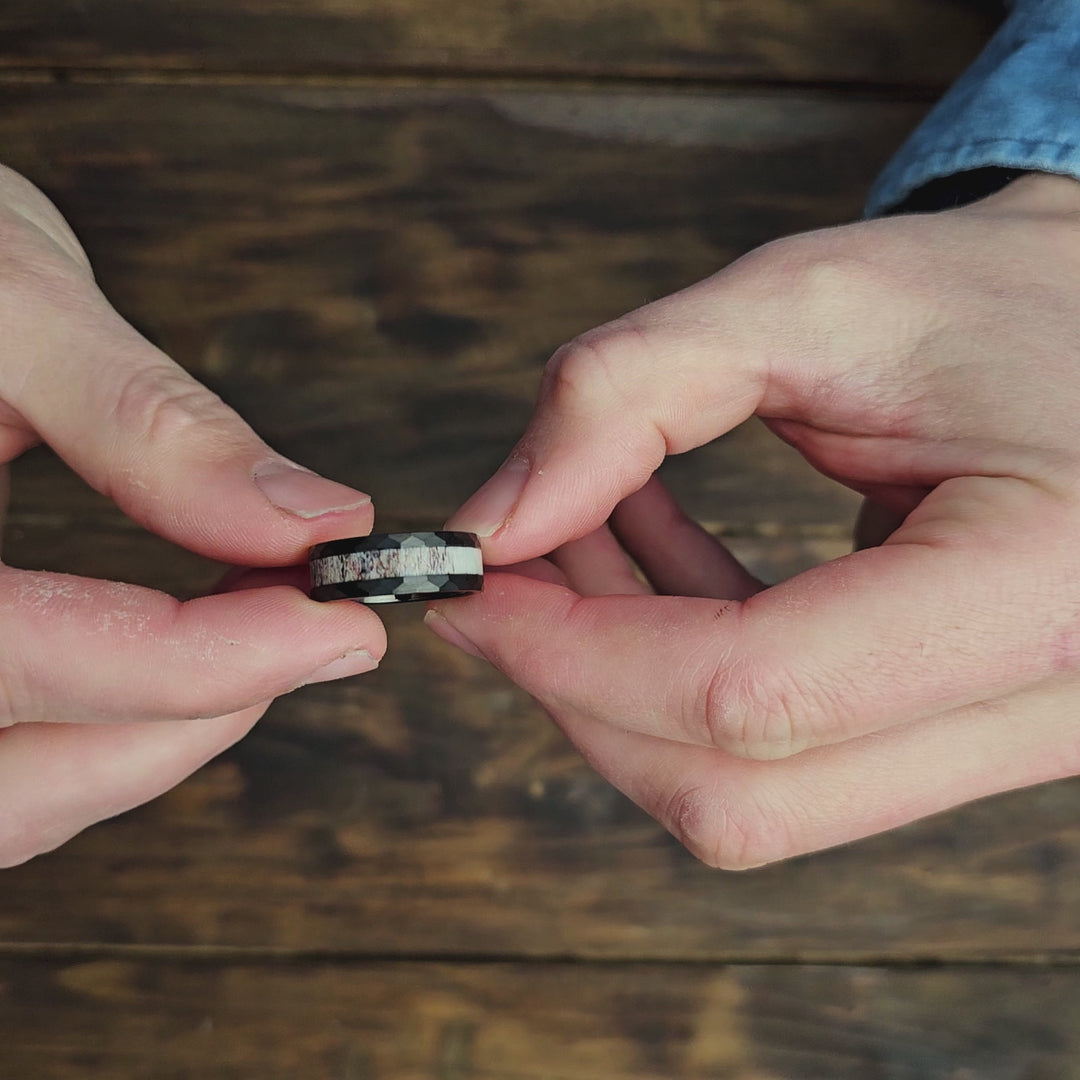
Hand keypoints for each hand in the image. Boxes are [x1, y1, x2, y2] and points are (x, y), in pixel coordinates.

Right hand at [0, 165, 384, 864]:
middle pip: (14, 782)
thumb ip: (147, 422)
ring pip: (7, 799)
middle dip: (190, 718)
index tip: (339, 623)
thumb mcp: (7, 298)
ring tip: (257, 643)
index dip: (206, 662)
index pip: (24, 658)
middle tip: (312, 634)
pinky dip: (93, 736)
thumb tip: (308, 518)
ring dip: (149, 742)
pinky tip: (166, 664)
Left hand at [427, 173, 1079, 868]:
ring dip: (625, 682)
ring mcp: (1016, 745)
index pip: (753, 695)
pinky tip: (653, 552)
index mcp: (1044, 586)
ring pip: (756, 797)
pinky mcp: (966, 736)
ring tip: (580, 534)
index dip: (574, 652)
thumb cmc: (995, 297)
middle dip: (581, 692)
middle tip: (502, 579)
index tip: (471, 582)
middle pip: (741, 794)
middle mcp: (1053, 708)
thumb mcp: (811, 300)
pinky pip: (788, 758)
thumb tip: (492, 521)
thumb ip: (630, 392)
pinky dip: (685, 673)